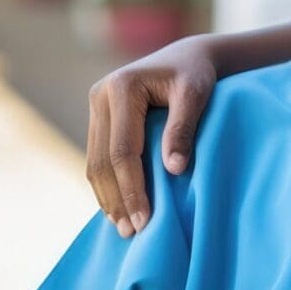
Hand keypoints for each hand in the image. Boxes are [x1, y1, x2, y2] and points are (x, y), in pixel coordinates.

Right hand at [86, 34, 215, 236]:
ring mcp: (95, 106)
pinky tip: (118, 207)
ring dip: (107, 197)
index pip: (123, 151)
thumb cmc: (196, 74)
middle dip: (117, 199)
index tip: (145, 221)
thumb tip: (174, 169)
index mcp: (122, 87)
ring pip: (94, 162)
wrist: (186, 56)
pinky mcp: (98, 117)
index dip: (132, 189)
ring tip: (123, 228)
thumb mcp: (196, 94)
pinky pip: (97, 157)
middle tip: (131, 233)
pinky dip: (106, 184)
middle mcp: (100, 95)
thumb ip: (183, 129)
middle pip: (103, 160)